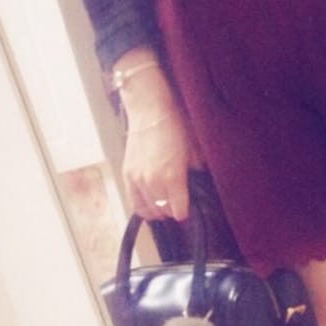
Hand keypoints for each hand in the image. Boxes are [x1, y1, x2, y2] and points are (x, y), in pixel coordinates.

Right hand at [122, 107, 201, 222]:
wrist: (150, 112)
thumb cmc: (174, 127)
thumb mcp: (193, 150)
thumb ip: (195, 171)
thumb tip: (197, 184)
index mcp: (173, 177)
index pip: (179, 211)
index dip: (184, 213)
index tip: (187, 210)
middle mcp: (153, 182)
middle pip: (163, 212)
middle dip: (172, 211)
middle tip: (177, 205)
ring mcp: (138, 179)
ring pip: (148, 210)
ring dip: (157, 211)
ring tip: (163, 206)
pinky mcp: (127, 175)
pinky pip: (133, 202)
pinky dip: (142, 207)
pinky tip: (149, 205)